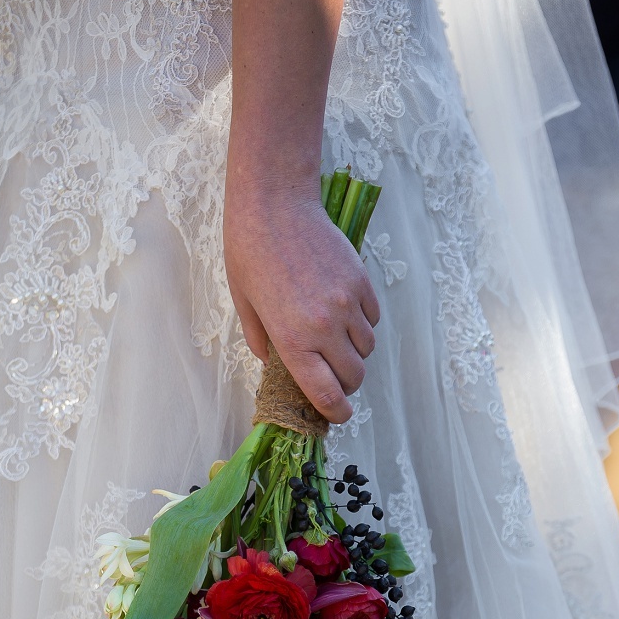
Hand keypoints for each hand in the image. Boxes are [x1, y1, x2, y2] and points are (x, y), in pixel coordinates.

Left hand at [224, 191, 380, 424]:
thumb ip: (261, 341)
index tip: (338, 414)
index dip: (336, 412)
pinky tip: (344, 311)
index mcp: (293, 341)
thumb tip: (275, 364)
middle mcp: (325, 327)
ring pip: (367, 348)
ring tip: (335, 338)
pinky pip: (373, 317)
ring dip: (355, 352)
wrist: (275, 204)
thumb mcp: (244, 304)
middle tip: (333, 376)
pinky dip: (363, 323)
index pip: (327, 395)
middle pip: (354, 376)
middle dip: (346, 383)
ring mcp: (347, 304)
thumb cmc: (249, 252)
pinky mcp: (361, 281)